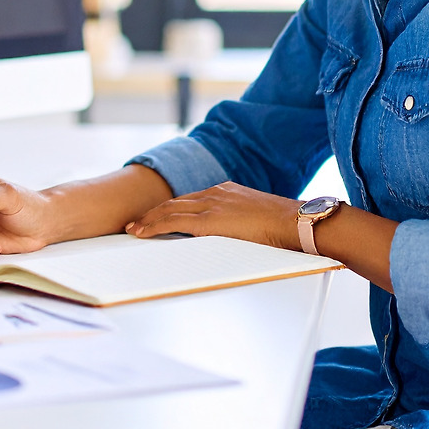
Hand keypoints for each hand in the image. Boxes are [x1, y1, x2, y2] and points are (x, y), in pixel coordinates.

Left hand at [125, 181, 301, 250]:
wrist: (294, 222)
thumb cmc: (283, 226)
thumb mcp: (256, 219)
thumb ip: (240, 223)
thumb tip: (236, 236)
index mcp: (226, 192)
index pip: (190, 200)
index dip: (170, 208)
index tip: (158, 216)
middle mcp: (215, 193)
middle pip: (175, 202)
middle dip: (153, 212)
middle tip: (136, 223)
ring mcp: (211, 204)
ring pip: (170, 209)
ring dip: (149, 219)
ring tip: (134, 229)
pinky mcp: (209, 220)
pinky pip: (174, 221)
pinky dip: (155, 226)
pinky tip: (143, 232)